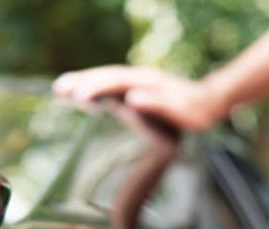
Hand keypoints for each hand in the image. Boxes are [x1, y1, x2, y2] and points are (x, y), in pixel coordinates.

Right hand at [53, 65, 226, 131]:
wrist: (210, 103)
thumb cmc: (195, 111)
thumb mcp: (180, 110)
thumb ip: (157, 103)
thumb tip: (132, 98)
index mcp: (146, 82)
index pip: (114, 82)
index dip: (95, 87)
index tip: (77, 95)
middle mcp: (139, 78)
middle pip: (104, 76)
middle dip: (81, 82)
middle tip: (58, 88)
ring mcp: (137, 83)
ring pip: (105, 80)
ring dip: (84, 83)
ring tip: (61, 89)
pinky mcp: (138, 91)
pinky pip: (111, 88)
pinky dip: (95, 90)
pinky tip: (84, 97)